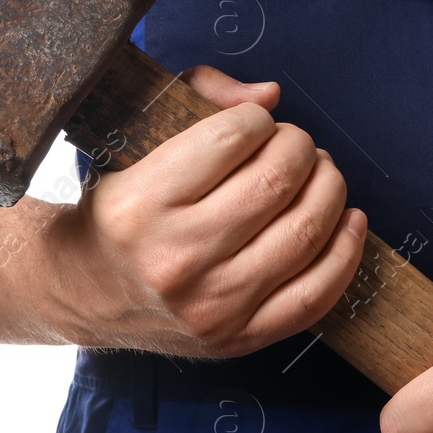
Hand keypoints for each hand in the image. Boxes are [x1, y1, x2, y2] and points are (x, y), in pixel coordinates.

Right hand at [49, 66, 366, 356]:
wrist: (82, 293)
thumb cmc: (120, 208)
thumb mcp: (135, 140)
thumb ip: (201, 97)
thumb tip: (271, 95)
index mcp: (144, 202)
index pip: (235, 137)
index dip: (260, 120)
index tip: (258, 124)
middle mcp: (177, 257)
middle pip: (278, 181)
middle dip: (301, 149)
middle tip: (297, 147)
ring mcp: (212, 304)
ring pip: (305, 232)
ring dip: (330, 190)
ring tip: (321, 176)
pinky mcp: (239, 338)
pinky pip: (317, 294)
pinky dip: (347, 251)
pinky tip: (350, 221)